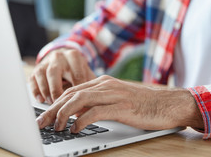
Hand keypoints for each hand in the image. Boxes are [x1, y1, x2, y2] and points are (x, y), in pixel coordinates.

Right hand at [29, 48, 95, 103]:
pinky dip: (35, 90)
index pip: (75, 73)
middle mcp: (59, 57)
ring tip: (50, 102)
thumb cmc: (78, 70)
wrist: (65, 58)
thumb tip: (92, 105)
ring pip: (41, 74)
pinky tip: (40, 99)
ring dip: (45, 90)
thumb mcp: (87, 73)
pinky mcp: (37, 68)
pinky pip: (33, 78)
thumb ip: (90, 86)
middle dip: (56, 89)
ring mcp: (46, 62)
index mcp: (74, 56)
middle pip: (54, 72)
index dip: (77, 89)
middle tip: (59, 103)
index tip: (78, 102)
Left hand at [36, 76, 203, 132]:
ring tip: (55, 127)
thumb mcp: (117, 99)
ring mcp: (113, 94)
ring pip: (79, 100)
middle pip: (71, 95)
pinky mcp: (122, 106)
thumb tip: (77, 114)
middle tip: (41, 123)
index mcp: (102, 82)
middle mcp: (105, 85)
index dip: (54, 103)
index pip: (71, 91)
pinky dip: (82, 120)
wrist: (169, 103)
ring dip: (63, 114)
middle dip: (52, 109)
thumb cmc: (143, 104)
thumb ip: (98, 103)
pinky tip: (75, 129)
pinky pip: (96, 112)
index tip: (44, 116)